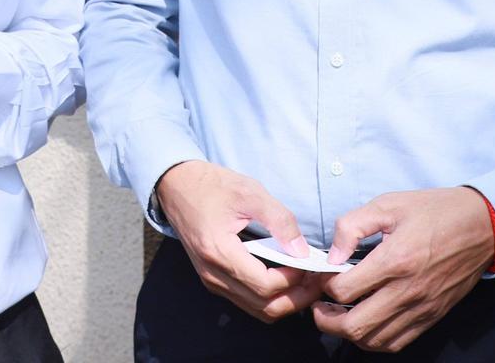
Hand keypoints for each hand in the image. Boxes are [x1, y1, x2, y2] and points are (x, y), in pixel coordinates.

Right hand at [155, 160, 320, 322]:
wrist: (176, 185)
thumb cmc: (212, 185)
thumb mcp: (250, 192)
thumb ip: (279, 220)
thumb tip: (302, 250)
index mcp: (220, 252)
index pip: (266, 285)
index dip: (294, 279)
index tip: (312, 263)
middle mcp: (213, 275)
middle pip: (264, 306)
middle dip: (297, 298)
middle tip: (318, 280)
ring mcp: (212, 280)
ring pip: (257, 309)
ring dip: (285, 300)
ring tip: (306, 281)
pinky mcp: (214, 279)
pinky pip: (247, 300)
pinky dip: (270, 296)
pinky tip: (286, 279)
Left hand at [312, 187, 494, 352]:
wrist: (482, 225)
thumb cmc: (435, 211)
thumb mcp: (389, 204)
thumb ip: (353, 225)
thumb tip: (332, 253)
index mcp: (395, 260)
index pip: (345, 290)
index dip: (325, 285)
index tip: (323, 275)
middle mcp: (408, 290)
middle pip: (355, 326)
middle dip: (326, 320)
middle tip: (320, 306)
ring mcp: (421, 308)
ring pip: (374, 340)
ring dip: (348, 333)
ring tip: (339, 315)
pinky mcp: (431, 316)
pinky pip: (396, 342)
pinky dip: (374, 340)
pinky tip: (366, 323)